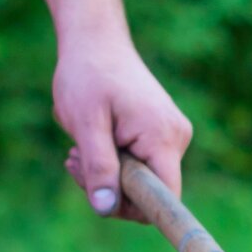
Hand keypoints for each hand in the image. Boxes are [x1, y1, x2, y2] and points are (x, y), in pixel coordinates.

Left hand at [54, 37, 192, 220]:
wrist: (95, 42)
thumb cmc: (88, 76)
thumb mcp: (86, 124)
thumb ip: (98, 167)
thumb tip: (106, 208)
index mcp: (163, 138)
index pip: (165, 199)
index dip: (134, 209)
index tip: (99, 197)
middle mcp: (176, 139)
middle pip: (149, 194)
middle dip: (109, 189)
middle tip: (75, 162)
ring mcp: (170, 137)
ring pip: (140, 183)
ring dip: (105, 176)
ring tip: (78, 151)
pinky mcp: (158, 136)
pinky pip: (138, 168)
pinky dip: (111, 164)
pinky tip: (90, 145)